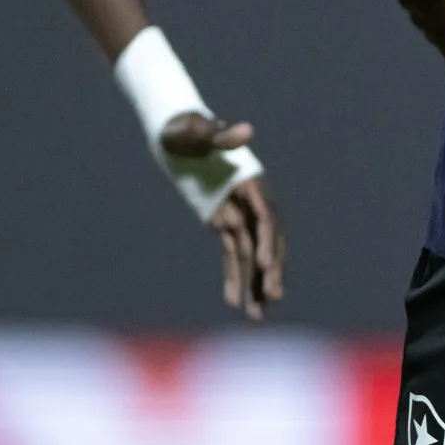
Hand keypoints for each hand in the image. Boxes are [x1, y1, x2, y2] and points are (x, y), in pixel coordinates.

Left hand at [161, 112, 283, 318]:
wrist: (173, 130)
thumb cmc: (182, 127)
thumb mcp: (194, 130)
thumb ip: (217, 135)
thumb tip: (243, 131)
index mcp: (249, 179)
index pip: (265, 216)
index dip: (269, 241)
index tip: (266, 264)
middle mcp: (250, 199)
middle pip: (266, 240)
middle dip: (270, 271)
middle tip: (272, 298)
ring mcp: (238, 212)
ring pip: (252, 254)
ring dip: (256, 283)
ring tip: (256, 317)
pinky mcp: (223, 222)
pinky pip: (233, 254)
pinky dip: (235, 276)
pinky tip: (234, 302)